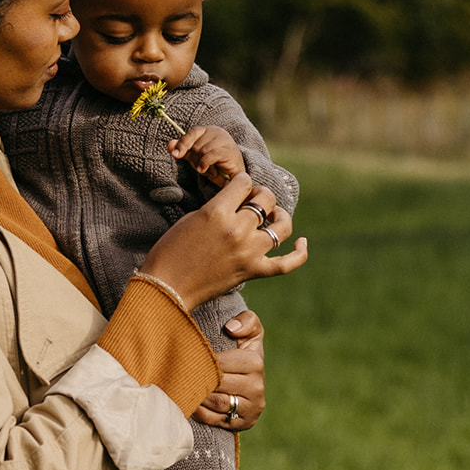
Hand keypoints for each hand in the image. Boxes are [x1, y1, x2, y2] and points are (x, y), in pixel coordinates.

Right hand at [140, 174, 307, 313]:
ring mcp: (248, 252)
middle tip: (250, 201)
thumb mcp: (192, 218)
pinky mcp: (253, 271)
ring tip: (272, 215)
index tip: (236, 187)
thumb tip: (238, 201)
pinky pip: (286, 264)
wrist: (167, 288)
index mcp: (217, 212)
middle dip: (259, 195)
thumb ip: (218, 207)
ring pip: (280, 226)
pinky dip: (299, 253)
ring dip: (278, 216)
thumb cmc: (170, 251)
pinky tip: (301, 242)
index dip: (241, 182)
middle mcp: (237, 230)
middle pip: (265, 200)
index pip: (244, 182)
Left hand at [166, 125, 244, 186]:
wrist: (233, 177)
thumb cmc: (214, 165)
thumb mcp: (195, 158)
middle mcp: (218, 132)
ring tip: (208, 170)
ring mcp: (226, 141)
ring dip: (202, 164)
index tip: (176, 154)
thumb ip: (184, 150)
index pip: (193, 132)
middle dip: (195, 159)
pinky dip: (206, 163)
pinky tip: (207, 171)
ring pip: (204, 150)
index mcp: (209, 130)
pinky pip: (212, 154)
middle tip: (201, 167)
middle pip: (197, 144)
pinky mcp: (231, 152)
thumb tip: (170, 144)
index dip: (183, 143)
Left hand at [195, 309, 264, 429]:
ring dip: (198, 396)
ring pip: (217, 403)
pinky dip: (201, 413)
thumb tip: (231, 328)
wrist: (247, 377)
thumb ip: (246, 320)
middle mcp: (257, 387)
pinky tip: (191, 402)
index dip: (202, 361)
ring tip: (185, 387)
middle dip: (198, 379)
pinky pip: (217, 420)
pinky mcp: (245, 423)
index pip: (220, 364)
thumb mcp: (249, 330)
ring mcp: (252, 407)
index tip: (188, 358)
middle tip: (181, 374)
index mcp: (256, 362)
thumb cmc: (242, 349)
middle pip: (218, 384)